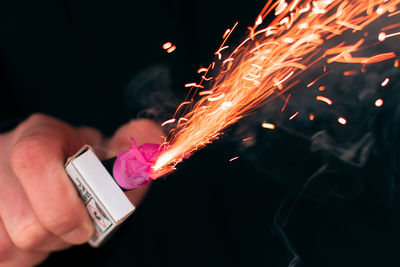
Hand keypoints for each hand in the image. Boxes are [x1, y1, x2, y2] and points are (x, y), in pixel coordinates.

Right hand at [0, 114, 163, 266]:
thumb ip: (134, 146)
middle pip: (29, 224)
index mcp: (38, 137)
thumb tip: (151, 137)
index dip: (64, 201)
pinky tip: (39, 232)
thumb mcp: (110, 151)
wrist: (49, 171)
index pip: (34, 159)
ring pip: (13, 245)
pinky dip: (29, 254)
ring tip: (58, 223)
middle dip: (65, 233)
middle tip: (80, 222)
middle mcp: (2, 158)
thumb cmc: (84, 165)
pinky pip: (5, 257)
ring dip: (47, 245)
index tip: (87, 222)